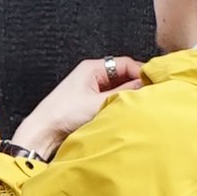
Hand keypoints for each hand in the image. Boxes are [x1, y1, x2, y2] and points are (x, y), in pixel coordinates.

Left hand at [11, 55, 144, 159]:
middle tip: (148, 96)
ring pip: (118, 88)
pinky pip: (110, 99)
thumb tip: (144, 86)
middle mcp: (92, 75)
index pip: (126, 63)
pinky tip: (123, 113)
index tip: (153, 84)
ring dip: (127, 97)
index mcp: (92, 68)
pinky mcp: (89, 103)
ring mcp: (91, 89)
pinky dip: (118, 104)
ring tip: (136, 106)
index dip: (141, 72)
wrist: (43, 132)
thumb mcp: (98, 102)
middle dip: (135, 85)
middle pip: (123, 75)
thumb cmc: (62, 114)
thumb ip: (124, 93)